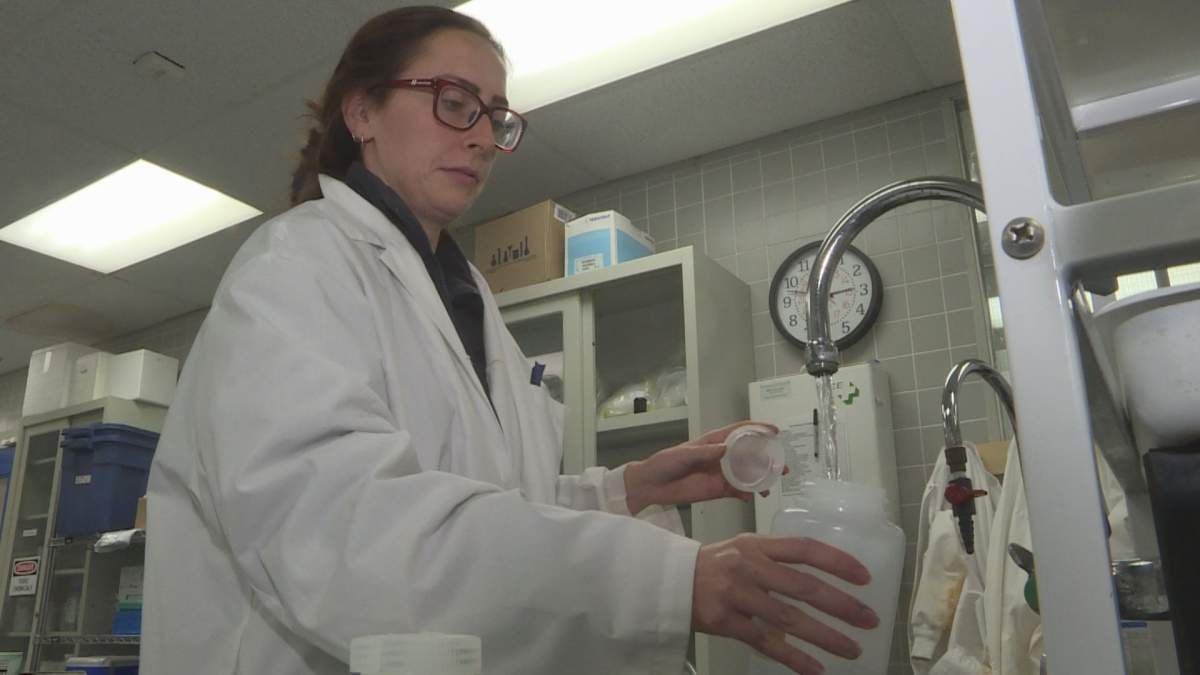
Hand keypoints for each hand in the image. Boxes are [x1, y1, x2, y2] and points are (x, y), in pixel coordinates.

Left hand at [623, 421, 778, 514]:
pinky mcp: (717, 490)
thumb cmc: (664, 463)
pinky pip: (737, 491)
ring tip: (770, 487)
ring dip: (761, 480)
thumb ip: (704, 453)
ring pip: (747, 475)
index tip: (774, 431)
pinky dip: (746, 494)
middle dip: (768, 459)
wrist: (652, 485)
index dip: (758, 429)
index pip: (740, 431)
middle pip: (750, 455)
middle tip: (782, 467)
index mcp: (714, 442)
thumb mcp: (683, 455)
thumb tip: (725, 448)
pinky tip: (751, 497)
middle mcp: (721, 456)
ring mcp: (721, 474)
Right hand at [691, 534, 878, 674]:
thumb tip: (819, 583)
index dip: (837, 562)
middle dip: (842, 604)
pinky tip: (815, 668)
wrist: (667, 581)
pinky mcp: (725, 620)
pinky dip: (793, 657)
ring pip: (789, 618)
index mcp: (756, 545)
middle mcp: (748, 566)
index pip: (804, 548)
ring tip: (852, 649)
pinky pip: (766, 642)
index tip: (865, 577)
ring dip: (825, 636)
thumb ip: (777, 561)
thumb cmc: (713, 566)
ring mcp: (737, 594)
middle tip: (869, 619)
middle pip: (804, 586)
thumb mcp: (743, 550)